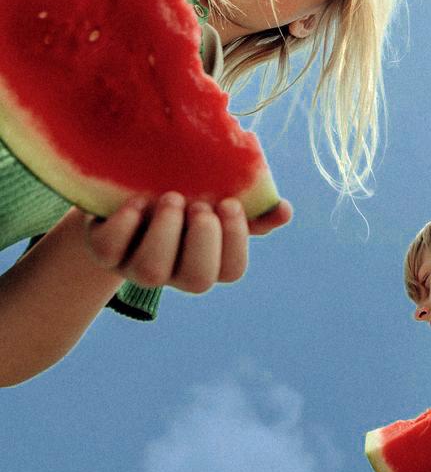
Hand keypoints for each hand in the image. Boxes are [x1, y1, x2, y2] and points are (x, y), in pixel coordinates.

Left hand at [83, 191, 291, 293]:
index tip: (229, 203)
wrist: (124, 191)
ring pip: (153, 271)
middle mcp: (173, 270)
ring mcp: (136, 264)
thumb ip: (252, 207)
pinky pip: (110, 248)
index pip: (232, 270)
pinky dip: (125, 222)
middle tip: (200, 206)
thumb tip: (284, 210)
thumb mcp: (216, 199)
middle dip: (203, 239)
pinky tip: (137, 201)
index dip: (235, 240)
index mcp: (206, 258)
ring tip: (170, 198)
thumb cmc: (183, 197)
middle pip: (197, 280)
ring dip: (167, 231)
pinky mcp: (104, 249)